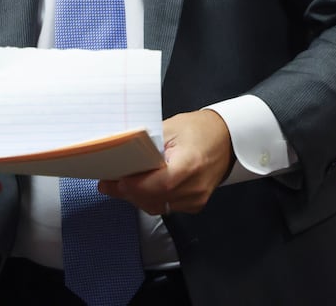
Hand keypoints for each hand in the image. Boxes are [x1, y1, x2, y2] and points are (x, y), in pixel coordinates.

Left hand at [98, 110, 234, 215]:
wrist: (226, 139)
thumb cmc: (199, 129)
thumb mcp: (170, 127)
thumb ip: (147, 143)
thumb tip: (121, 153)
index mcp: (190, 163)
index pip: (160, 184)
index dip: (137, 185)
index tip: (117, 180)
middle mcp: (196, 186)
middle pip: (155, 198)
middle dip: (129, 192)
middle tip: (109, 183)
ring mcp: (196, 198)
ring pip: (157, 206)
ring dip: (137, 197)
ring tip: (120, 184)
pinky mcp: (195, 204)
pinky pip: (166, 207)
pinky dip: (150, 199)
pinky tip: (140, 188)